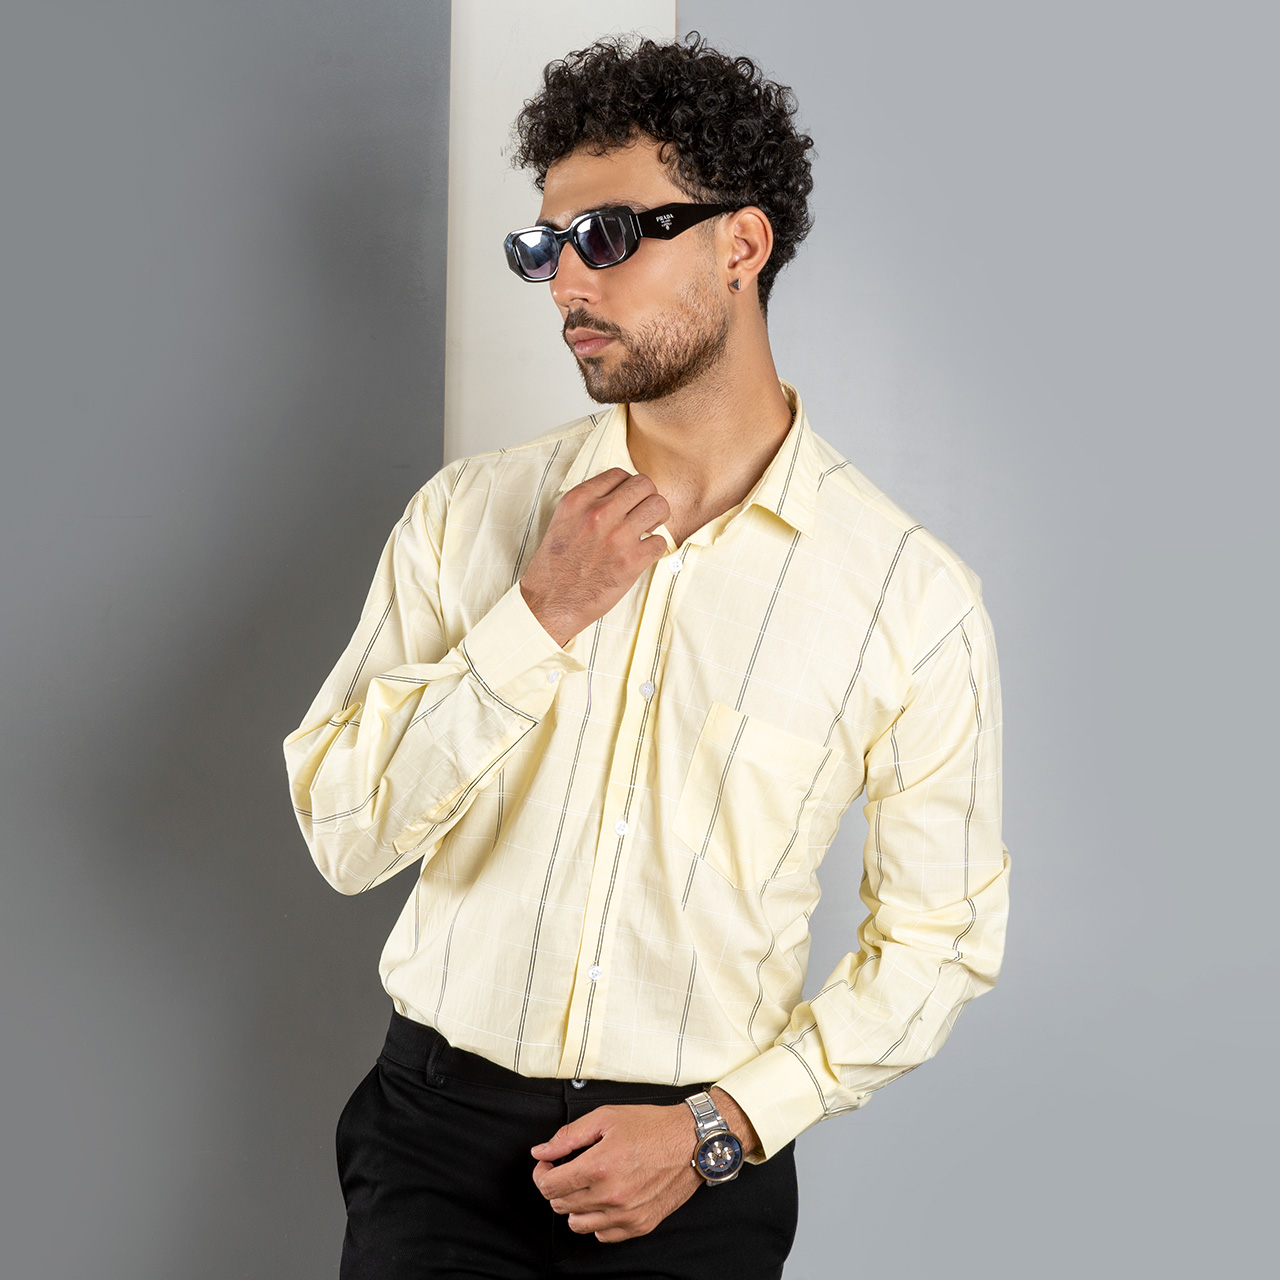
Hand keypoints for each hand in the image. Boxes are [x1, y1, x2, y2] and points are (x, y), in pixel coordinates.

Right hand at [519, 467, 670, 646]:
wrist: (550, 602)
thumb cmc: (556, 565)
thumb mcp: (563, 520)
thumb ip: (588, 503)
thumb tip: (619, 494)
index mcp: (579, 499)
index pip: (620, 473)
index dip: (628, 487)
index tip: (627, 502)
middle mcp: (599, 512)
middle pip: (645, 484)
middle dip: (648, 498)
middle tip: (642, 515)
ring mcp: (617, 536)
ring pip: (659, 506)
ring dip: (658, 518)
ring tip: (647, 531)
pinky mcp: (631, 561)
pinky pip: (661, 541)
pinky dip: (655, 548)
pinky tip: (641, 555)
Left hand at [529, 1101, 699, 1242]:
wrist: (691, 1142)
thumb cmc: (653, 1127)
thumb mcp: (606, 1117)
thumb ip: (569, 1136)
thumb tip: (542, 1151)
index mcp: (599, 1167)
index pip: (549, 1186)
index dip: (542, 1174)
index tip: (547, 1165)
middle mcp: (611, 1196)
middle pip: (560, 1205)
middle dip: (558, 1186)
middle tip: (568, 1169)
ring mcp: (626, 1215)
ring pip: (578, 1224)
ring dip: (575, 1205)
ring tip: (587, 1185)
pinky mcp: (639, 1225)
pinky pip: (602, 1234)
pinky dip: (597, 1219)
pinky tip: (604, 1198)